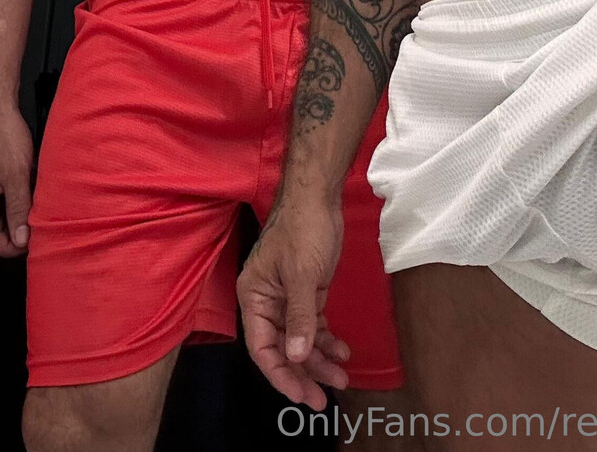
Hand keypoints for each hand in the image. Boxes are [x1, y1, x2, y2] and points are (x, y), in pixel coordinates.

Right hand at [0, 104, 33, 255]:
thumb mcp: (16, 173)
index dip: (8, 247)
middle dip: (14, 231)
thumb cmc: (0, 131)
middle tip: (36, 227)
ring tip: (35, 207)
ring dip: (17, 215)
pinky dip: (17, 200)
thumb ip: (18, 208)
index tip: (28, 243)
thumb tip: (22, 237)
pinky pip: (2, 199)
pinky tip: (30, 192)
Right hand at [237, 195, 349, 410]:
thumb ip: (299, 317)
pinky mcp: (307, 293)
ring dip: (319, 360)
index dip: (281, 375)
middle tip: (324, 400)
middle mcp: (267, 302)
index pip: (262, 347)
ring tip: (343, 378)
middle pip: (282, 349)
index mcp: (253, 297)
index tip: (302, 395)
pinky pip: (314, 326)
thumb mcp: (302, 274)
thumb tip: (297, 356)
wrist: (319, 197)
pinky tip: (343, 352)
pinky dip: (327, 340)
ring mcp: (287, 299)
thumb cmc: (302, 230)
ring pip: (300, 340)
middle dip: (303, 374)